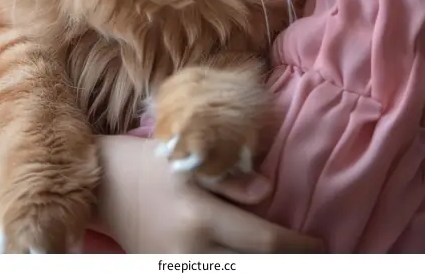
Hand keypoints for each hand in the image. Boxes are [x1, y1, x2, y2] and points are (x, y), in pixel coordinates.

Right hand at [94, 135, 321, 253]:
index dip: (297, 246)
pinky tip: (252, 262)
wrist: (105, 188)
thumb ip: (232, 180)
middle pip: (254, 270)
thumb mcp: (189, 161)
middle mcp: (190, 252)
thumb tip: (270, 193)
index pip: (263, 241)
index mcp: (200, 217)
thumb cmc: (150, 164)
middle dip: (287, 265)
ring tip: (286, 261)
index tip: (320, 244)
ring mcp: (177, 270)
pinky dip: (235, 271)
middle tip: (311, 259)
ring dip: (263, 270)